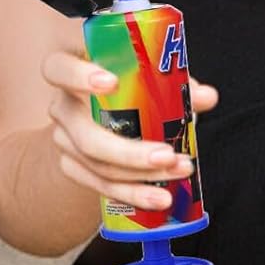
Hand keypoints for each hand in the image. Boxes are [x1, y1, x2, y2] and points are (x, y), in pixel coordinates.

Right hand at [43, 49, 217, 213]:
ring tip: (179, 171)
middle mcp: (63, 106)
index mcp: (71, 70)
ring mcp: (65, 139)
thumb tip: (206, 97)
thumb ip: (174, 80)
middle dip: (128, 151)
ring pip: (98, 165)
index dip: (79, 75)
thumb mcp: (148, 72)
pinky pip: (101, 184)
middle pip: (86, 135)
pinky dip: (133, 192)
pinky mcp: (73, 165)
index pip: (59, 68)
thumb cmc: (129, 78)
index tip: (111, 82)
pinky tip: (159, 196)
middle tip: (166, 155)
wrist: (97, 107)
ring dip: (140, 175)